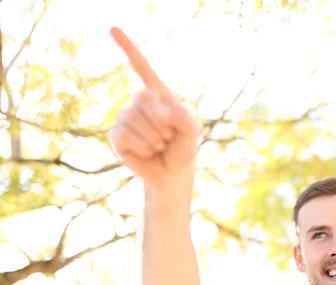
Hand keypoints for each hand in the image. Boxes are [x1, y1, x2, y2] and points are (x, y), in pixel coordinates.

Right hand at [109, 27, 200, 190]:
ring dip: (154, 139)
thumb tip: (157, 111)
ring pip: (135, 120)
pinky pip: (127, 136)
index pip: (142, 68)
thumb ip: (181, 115)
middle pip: (143, 99)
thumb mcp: (191, 130)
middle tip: (168, 136)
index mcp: (158, 95)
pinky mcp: (117, 137)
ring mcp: (125, 118)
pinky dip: (143, 148)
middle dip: (162, 122)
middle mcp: (139, 103)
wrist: (172, 174)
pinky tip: (147, 152)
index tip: (112, 28)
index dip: (127, 48)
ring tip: (159, 146)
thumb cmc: (182, 148)